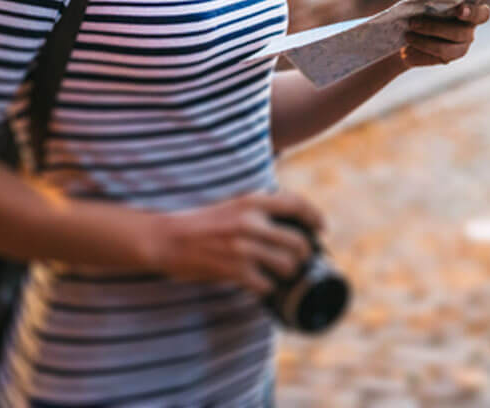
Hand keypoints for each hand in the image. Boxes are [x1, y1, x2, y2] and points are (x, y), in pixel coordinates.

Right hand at [147, 190, 324, 294]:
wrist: (168, 238)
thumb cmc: (202, 223)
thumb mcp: (232, 204)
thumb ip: (259, 208)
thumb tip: (290, 219)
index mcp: (252, 201)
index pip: (296, 204)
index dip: (315, 216)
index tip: (321, 228)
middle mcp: (251, 222)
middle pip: (298, 242)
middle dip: (303, 255)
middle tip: (299, 260)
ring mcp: (244, 247)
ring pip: (287, 265)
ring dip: (287, 273)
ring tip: (279, 273)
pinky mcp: (235, 269)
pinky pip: (266, 284)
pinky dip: (266, 287)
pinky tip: (258, 284)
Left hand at [400, 0, 489, 68]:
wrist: (403, 41)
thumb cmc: (416, 13)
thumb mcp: (422, 2)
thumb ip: (431, 1)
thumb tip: (430, 1)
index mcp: (469, 3)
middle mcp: (473, 23)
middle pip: (479, 16)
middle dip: (470, 12)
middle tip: (457, 9)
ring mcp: (465, 41)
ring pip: (454, 36)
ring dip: (431, 31)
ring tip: (410, 28)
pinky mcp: (451, 57)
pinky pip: (440, 53)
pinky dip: (423, 47)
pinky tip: (408, 45)